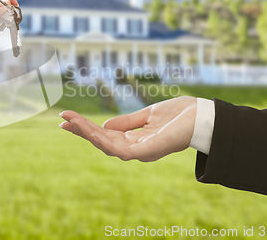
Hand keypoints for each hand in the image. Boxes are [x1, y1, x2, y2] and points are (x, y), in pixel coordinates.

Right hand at [59, 96, 196, 161]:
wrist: (204, 115)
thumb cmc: (181, 114)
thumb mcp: (148, 114)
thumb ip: (128, 122)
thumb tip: (105, 126)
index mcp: (135, 139)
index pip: (105, 135)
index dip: (86, 128)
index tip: (68, 118)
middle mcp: (135, 148)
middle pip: (101, 141)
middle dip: (81, 130)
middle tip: (62, 119)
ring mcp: (141, 152)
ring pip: (106, 146)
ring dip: (87, 133)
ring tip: (70, 121)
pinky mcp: (147, 152)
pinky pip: (119, 149)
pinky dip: (103, 140)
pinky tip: (91, 131)